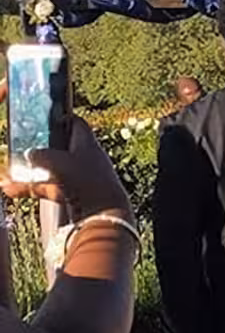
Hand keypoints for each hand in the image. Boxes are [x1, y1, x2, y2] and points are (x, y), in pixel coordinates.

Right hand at [0, 85, 131, 223]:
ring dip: (30, 171)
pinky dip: (32, 189)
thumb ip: (40, 154)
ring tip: (9, 172)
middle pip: (61, 147)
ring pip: (52, 170)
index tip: (45, 116)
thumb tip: (30, 154)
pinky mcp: (76, 197)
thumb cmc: (86, 181)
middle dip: (41, 146)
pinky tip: (11, 189)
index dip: (62, 117)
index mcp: (88, 144)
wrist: (105, 216)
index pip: (76, 124)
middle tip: (22, 143)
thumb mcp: (58, 161)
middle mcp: (87, 160)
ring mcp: (82, 180)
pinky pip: (50, 189)